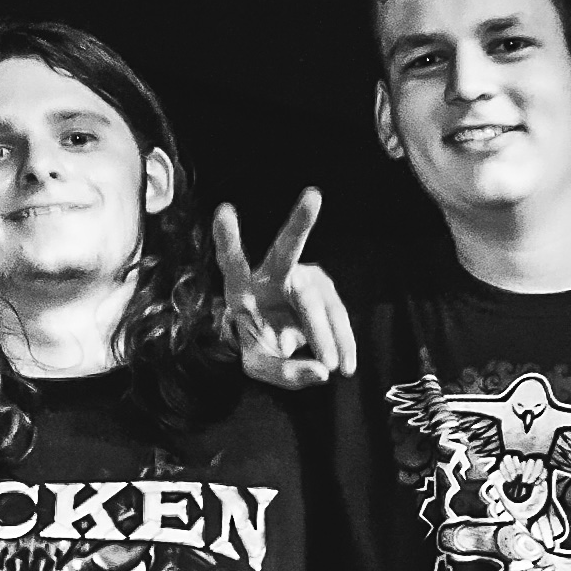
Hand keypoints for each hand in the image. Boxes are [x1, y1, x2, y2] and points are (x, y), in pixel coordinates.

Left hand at [214, 186, 355, 388]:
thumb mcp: (261, 366)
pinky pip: (338, 316)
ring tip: (337, 369)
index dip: (228, 240)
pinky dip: (344, 342)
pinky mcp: (325, 287)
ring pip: (316, 304)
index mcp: (242, 289)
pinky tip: (347, 363)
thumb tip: (321, 372)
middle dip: (299, 222)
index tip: (223, 211)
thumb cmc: (260, 344)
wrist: (279, 339)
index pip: (232, 263)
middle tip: (313, 196)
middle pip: (286, 250)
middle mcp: (272, 275)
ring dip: (326, 338)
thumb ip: (285, 374)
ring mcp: (302, 277)